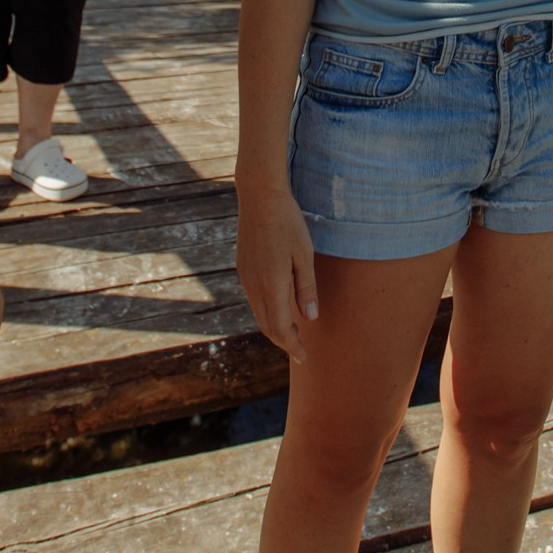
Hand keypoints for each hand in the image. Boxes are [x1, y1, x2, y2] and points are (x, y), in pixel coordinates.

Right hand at [236, 183, 319, 360]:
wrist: (259, 196)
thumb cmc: (288, 223)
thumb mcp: (304, 255)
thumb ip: (306, 288)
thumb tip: (310, 319)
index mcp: (272, 285)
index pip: (281, 328)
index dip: (292, 345)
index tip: (304, 356)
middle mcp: (254, 286)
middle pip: (267, 325)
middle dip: (284, 341)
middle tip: (300, 351)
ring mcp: (246, 276)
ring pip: (258, 313)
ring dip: (274, 327)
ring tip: (292, 333)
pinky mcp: (243, 267)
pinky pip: (254, 298)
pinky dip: (267, 311)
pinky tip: (279, 307)